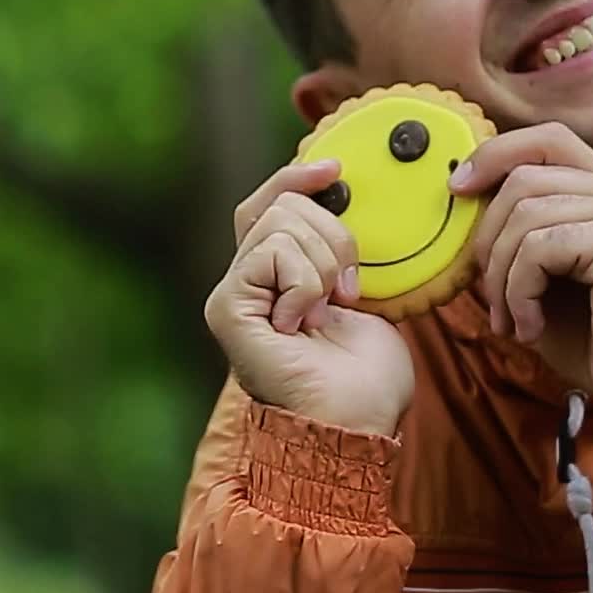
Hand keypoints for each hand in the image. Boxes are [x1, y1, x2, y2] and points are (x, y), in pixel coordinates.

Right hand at [204, 159, 414, 435]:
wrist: (356, 422)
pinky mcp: (227, 307)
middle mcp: (245, 284)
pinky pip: (273, 254)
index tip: (336, 170)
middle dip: (333, 237)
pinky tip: (303, 323)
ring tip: (325, 313)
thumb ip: (339, 251)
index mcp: (273, 280)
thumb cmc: (366, 376)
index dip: (297, 179)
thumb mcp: (363, 295)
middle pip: (280, 206)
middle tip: (347, 291)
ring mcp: (231, 296)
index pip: (269, 204)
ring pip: (280, 224)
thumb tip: (340, 197)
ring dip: (323, 265)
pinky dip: (306, 283)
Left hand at [450, 123, 592, 413]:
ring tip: (512, 320)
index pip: (547, 140)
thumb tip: (462, 202)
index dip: (495, 155)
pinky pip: (538, 248)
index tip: (457, 189)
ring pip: (525, 215)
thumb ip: (518, 236)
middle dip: (488, 240)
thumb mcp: (546, 279)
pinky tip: (531, 327)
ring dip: (502, 277)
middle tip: (490, 297)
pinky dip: (519, 292)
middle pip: (524, 179)